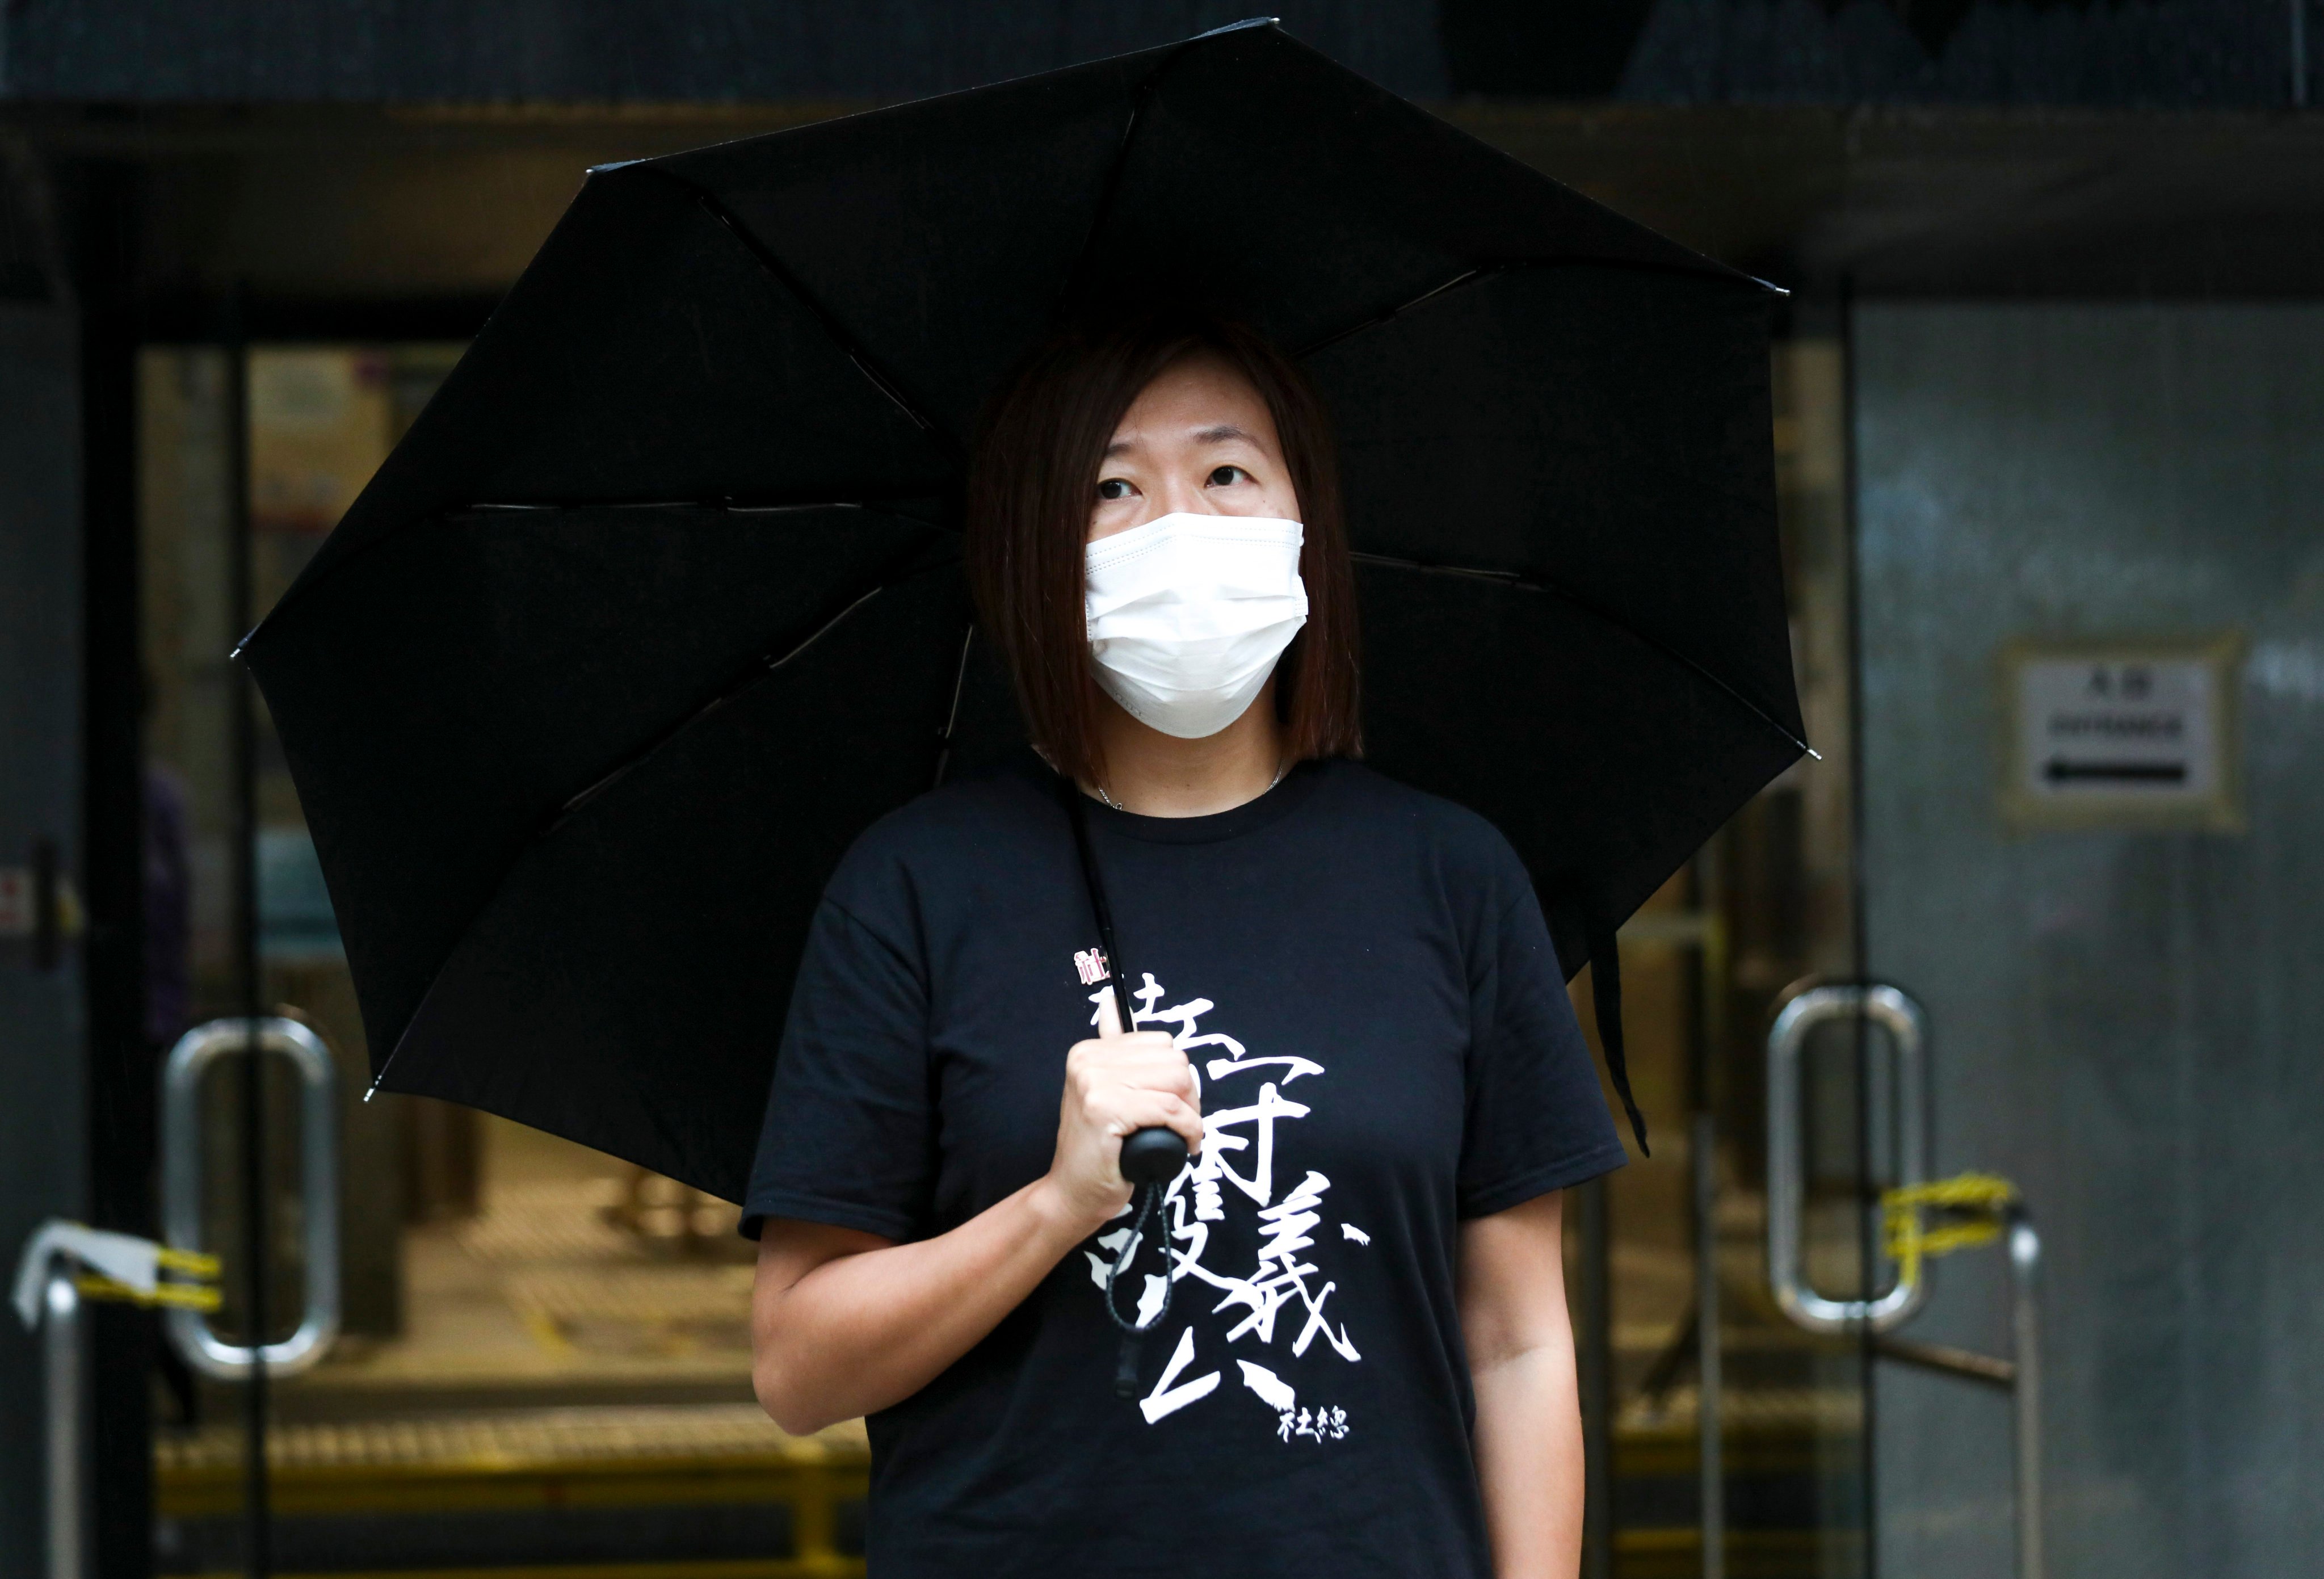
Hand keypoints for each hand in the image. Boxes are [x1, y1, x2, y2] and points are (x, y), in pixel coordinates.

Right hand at [1039, 988, 1202, 1231]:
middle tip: (1179, 1125)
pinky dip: (1189, 1130)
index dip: (1177, 1079)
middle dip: (1188, 1095)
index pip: (1162, 1045)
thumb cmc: (1098, 1150)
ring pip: (1177, 1083)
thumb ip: (1111, 1047)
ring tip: (1179, 1135)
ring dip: (1191, 1115)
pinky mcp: (1106, 1110)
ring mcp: (1094, 1084)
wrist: (1072, 1193)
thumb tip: (1110, 1001)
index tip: (1173, 1106)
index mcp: (1088, 1052)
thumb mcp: (1101, 1091)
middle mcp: (1088, 1061)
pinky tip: (1184, 1146)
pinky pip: (1171, 1110)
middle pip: (1174, 1061)